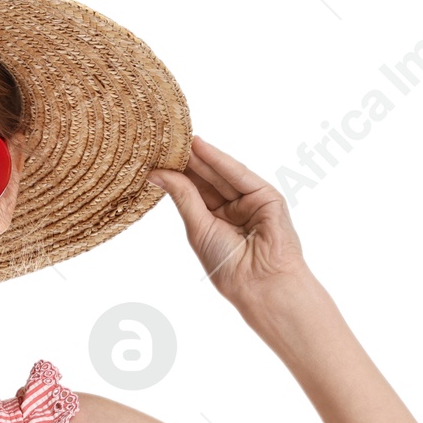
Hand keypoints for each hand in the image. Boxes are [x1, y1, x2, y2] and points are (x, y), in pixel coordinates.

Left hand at [149, 136, 307, 309]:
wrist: (258, 281)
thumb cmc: (227, 264)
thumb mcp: (197, 228)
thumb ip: (182, 197)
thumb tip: (156, 174)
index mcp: (214, 223)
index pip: (194, 193)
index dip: (176, 176)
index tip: (155, 158)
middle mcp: (232, 210)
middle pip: (207, 181)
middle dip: (187, 163)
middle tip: (165, 143)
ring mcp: (250, 202)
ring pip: (221, 174)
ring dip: (201, 157)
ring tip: (179, 141)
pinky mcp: (266, 195)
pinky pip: (239, 174)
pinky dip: (220, 160)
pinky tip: (201, 148)